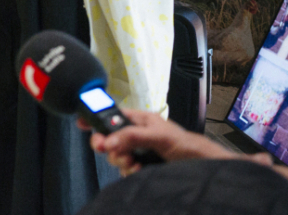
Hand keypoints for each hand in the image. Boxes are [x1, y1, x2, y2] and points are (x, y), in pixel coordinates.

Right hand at [79, 109, 241, 176]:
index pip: (111, 115)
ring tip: (135, 164)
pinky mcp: (141, 167)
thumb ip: (134, 136)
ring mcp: (138, 152)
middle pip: (109, 138)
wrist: (205, 170)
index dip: (96, 118)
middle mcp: (136, 135)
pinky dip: (129, 172)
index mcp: (139, 120)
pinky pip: (124, 170)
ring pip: (116, 156)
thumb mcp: (160, 137)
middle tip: (114, 151)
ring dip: (121, 161)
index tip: (82, 124)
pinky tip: (139, 172)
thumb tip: (110, 140)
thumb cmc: (188, 146)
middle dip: (110, 146)